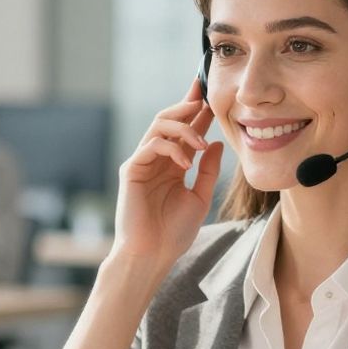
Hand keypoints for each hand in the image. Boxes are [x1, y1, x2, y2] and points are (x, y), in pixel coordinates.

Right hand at [111, 77, 223, 270]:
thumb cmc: (173, 232)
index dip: (197, 111)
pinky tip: (186, 162)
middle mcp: (157, 159)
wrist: (152, 255)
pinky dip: (171, 148)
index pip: (185, 130)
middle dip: (187, 104)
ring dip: (183, 126)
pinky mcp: (131, 170)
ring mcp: (142, 163)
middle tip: (205, 96)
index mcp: (173, 165)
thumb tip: (216, 143)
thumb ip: (207, 170)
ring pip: (158, 126)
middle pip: (170, 120)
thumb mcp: (200, 197)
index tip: (212, 93)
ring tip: (201, 140)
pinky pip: (151, 146)